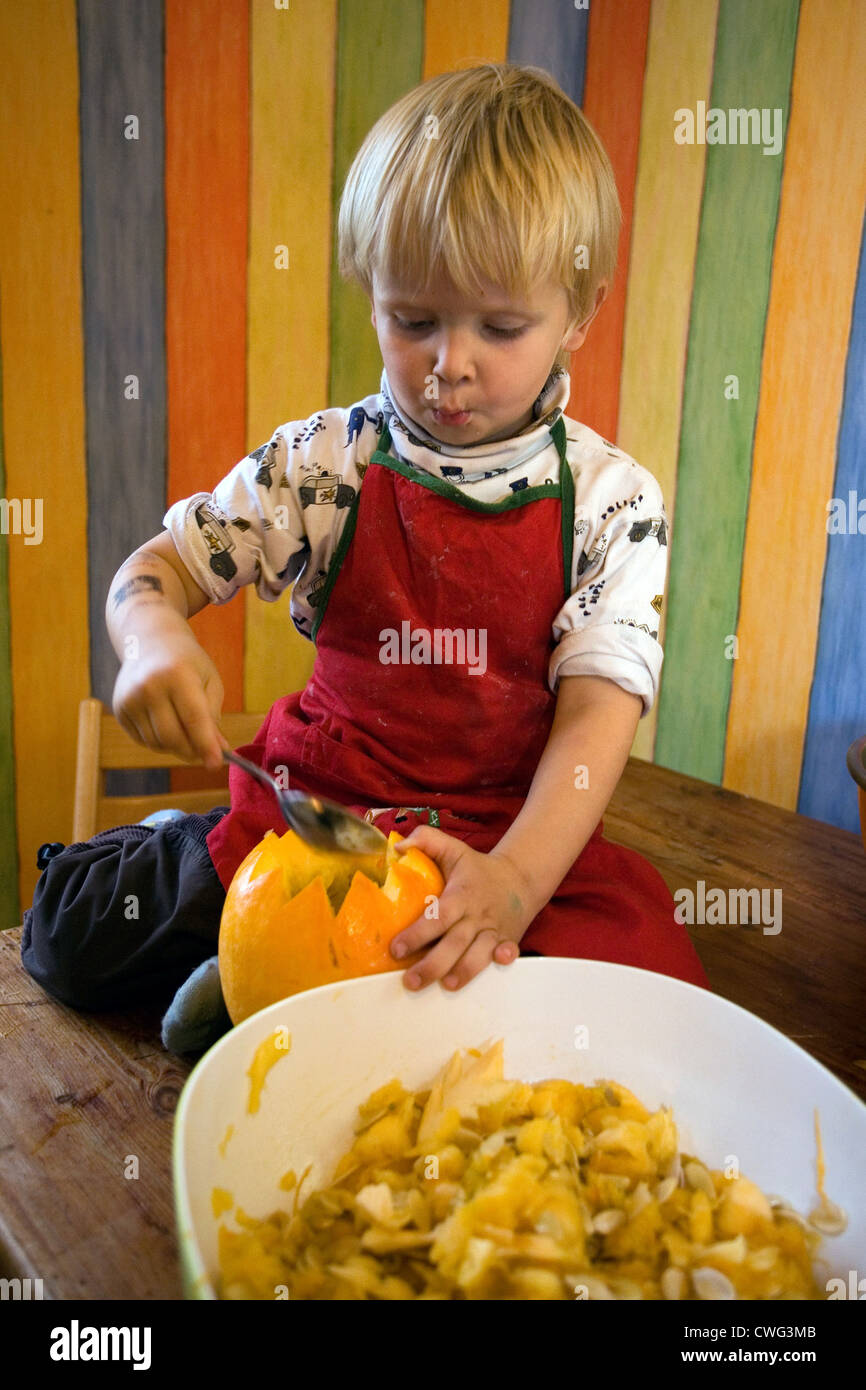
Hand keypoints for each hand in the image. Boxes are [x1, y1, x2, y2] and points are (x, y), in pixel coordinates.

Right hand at [112, 632, 229, 769]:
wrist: (150, 642)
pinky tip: (167, 724)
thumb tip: (218, 750)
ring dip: (176, 747)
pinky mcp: (120, 709)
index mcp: (177, 674)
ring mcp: (130, 698)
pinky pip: (144, 740)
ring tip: (186, 732)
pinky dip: (160, 742)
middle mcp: (149, 686)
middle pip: (172, 737)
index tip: (216, 765)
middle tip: (204, 754)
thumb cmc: (187, 662)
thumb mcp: (209, 680)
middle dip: (191, 751)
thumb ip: (213, 716)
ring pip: (157, 743)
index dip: (206, 745)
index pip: (194, 719)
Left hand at [388, 826, 539, 992]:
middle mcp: (476, 915)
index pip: (437, 916)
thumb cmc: (476, 868)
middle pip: (455, 943)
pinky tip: (497, 966)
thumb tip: (399, 847)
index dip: (417, 933)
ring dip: (464, 972)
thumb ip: (426, 840)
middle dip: (433, 965)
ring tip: (445, 986)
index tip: (396, 949)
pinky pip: (509, 953)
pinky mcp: (507, 941)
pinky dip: (504, 961)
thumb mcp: (452, 848)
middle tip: (411, 981)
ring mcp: (493, 931)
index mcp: (460, 894)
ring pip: (479, 954)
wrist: (519, 877)